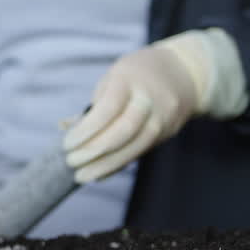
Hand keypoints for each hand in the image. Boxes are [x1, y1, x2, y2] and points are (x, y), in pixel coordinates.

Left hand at [63, 28, 246, 183]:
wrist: (183, 73)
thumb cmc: (135, 75)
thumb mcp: (112, 78)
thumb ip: (93, 105)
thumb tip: (66, 127)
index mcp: (129, 80)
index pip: (107, 109)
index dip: (85, 131)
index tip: (66, 144)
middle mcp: (149, 100)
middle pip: (123, 132)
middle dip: (93, 151)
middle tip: (70, 162)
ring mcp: (162, 118)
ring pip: (134, 147)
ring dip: (104, 166)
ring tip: (81, 176)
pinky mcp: (167, 133)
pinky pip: (139, 152)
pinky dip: (117, 165)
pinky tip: (98, 173)